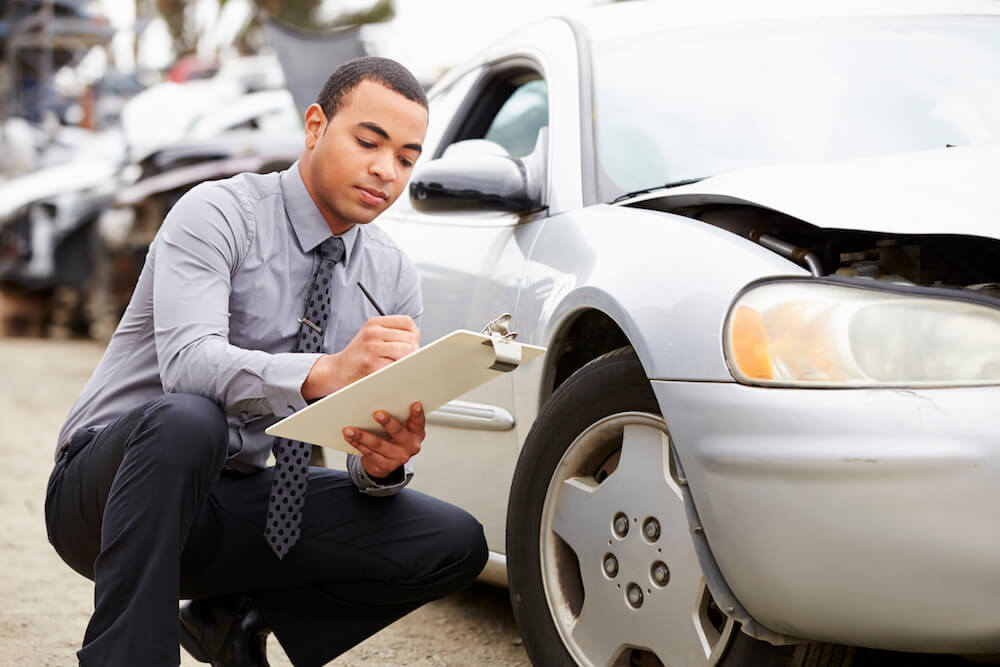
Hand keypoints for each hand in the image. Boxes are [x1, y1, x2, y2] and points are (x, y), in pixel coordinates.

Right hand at [302, 316, 418, 398]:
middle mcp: (373, 333)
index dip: (414, 334)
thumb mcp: (371, 335)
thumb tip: (417, 343)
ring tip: (398, 365)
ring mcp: (372, 349)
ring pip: (406, 352)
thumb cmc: (358, 355)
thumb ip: (392, 334)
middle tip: (406, 358)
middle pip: (409, 338)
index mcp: (374, 323)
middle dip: (413, 350)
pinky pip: (396, 367)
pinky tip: (391, 372)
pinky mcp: (372, 365)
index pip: (407, 322)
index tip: (412, 343)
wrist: (337, 370)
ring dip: (407, 361)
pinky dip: (398, 371)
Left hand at [343, 402, 424, 478]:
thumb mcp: (401, 425)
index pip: (418, 422)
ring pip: (379, 444)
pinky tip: (350, 437)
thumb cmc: (393, 435)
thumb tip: (378, 398)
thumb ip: (397, 414)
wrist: (388, 460)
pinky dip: (358, 444)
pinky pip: (369, 453)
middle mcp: (410, 445)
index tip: (415, 404)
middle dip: (387, 423)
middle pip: (398, 432)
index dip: (417, 414)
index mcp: (416, 432)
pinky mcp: (386, 466)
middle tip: (377, 413)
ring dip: (363, 436)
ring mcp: (399, 457)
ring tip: (350, 429)